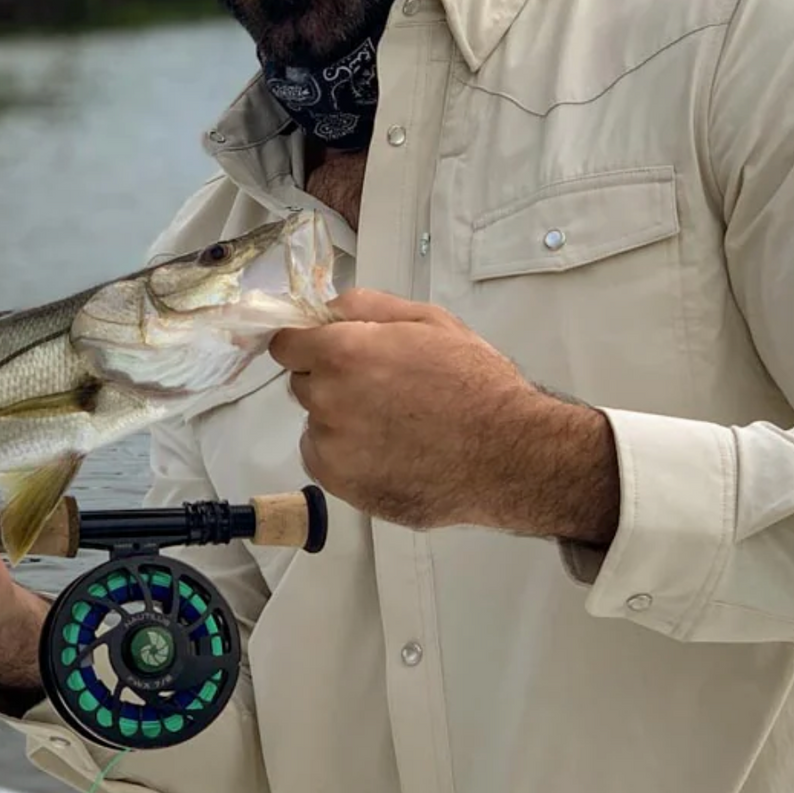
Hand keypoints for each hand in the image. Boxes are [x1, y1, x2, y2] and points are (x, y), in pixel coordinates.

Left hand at [266, 289, 538, 529]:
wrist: (507, 455)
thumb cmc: (476, 382)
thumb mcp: (431, 321)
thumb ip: (368, 306)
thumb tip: (326, 308)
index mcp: (343, 352)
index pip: (286, 345)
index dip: (308, 345)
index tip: (330, 351)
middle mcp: (327, 400)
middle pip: (304, 384)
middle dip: (332, 381)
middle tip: (383, 388)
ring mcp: (332, 447)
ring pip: (318, 424)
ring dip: (341, 421)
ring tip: (395, 426)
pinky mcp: (342, 486)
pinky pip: (326, 460)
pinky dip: (348, 456)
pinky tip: (390, 452)